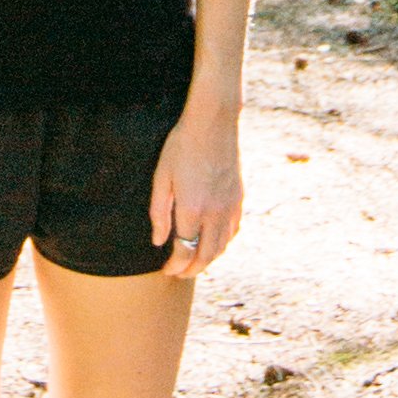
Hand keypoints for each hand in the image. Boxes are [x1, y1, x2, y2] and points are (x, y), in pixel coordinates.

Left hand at [150, 96, 243, 277]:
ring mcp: (230, 207)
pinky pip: (233, 231)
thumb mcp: (162, 177)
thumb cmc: (181, 147)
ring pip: (222, 247)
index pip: (184, 251)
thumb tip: (159, 242)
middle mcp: (214, 213)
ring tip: (194, 263)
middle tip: (179, 274)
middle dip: (191, 270)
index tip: (166, 269)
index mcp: (192, 209)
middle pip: (206, 256)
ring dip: (208, 260)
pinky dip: (222, 244)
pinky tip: (212, 243)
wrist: (213, 123)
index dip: (174, 265)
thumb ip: (159, 213)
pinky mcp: (239, 199)